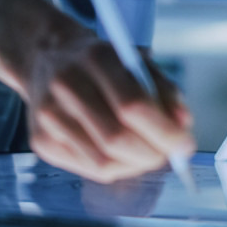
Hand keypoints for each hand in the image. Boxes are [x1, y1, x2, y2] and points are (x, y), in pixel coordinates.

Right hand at [23, 36, 193, 182]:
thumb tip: (183, 126)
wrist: (47, 57)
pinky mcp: (41, 141)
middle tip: (170, 154)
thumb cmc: (102, 62)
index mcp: (96, 58)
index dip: (164, 131)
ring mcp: (49, 116)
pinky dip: (116, 167)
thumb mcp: (138, 62)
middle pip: (116, 139)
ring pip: (103, 161)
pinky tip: (124, 154)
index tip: (185, 144)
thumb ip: (166, 92)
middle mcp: (67, 86)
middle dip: (152, 154)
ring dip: (136, 164)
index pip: (132, 105)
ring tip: (148, 152)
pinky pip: (89, 169)